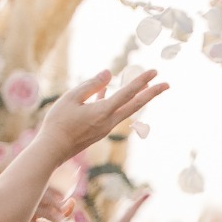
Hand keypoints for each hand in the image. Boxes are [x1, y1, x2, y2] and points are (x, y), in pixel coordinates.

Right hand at [38, 69, 168, 165]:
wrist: (54, 149)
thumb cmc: (58, 122)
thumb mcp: (72, 98)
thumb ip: (91, 85)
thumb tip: (109, 73)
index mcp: (103, 112)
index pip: (128, 93)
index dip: (142, 81)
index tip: (155, 71)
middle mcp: (109, 121)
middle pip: (136, 105)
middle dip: (152, 94)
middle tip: (167, 84)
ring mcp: (106, 128)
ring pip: (126, 109)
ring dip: (138, 98)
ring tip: (147, 88)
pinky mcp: (100, 130)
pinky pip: (111, 112)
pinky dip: (114, 101)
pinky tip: (107, 92)